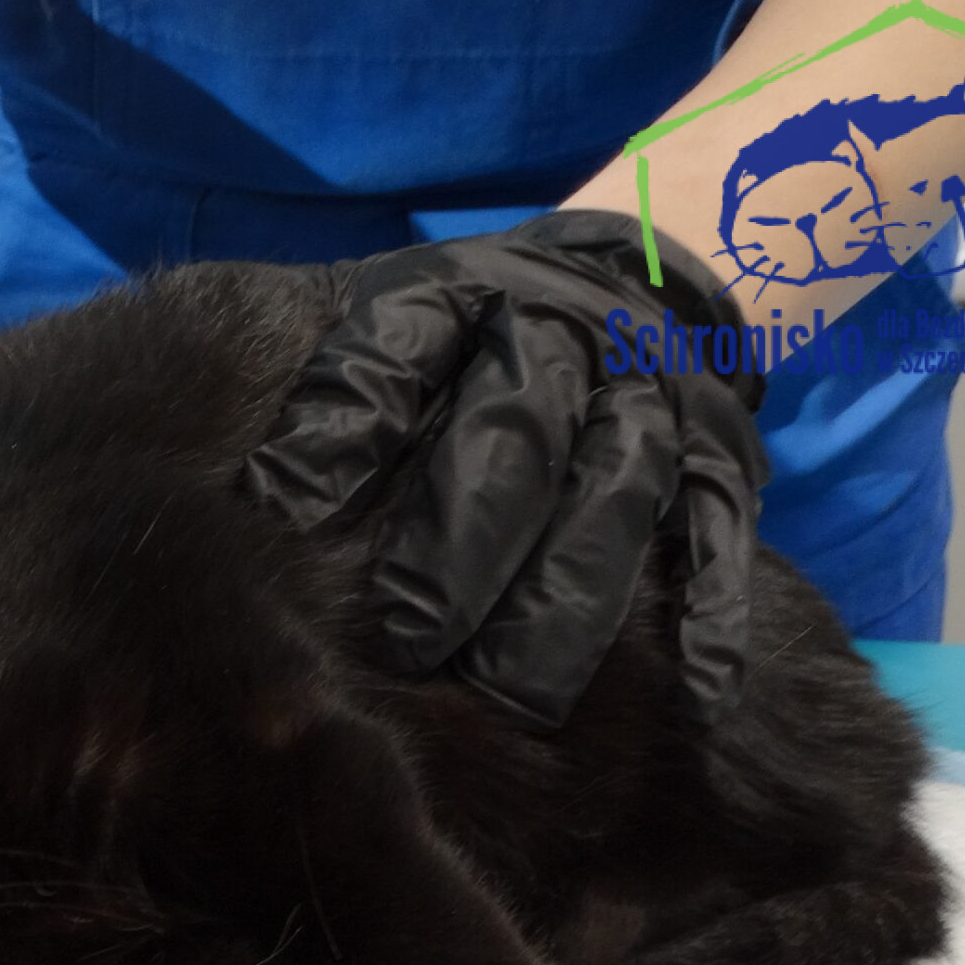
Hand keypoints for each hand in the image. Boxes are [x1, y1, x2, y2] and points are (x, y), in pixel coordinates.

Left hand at [243, 210, 769, 726]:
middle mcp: (567, 338)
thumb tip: (239, 506)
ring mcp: (653, 398)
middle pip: (513, 436)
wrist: (641, 265)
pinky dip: (713, 619)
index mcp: (464, 294)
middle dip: (458, 547)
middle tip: (407, 642)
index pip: (393, 356)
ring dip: (566, 604)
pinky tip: (695, 699)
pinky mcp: (722, 457)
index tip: (282, 516)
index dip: (339, 434)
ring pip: (613, 499)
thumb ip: (336, 388)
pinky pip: (724, 539)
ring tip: (515, 698)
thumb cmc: (473, 329)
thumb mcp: (402, 312)